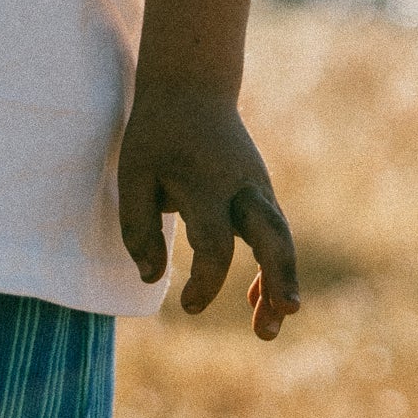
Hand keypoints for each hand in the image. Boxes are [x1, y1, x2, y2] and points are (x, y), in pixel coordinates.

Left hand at [117, 79, 299, 339]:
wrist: (191, 88)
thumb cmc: (158, 135)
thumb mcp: (134, 172)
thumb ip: (138, 227)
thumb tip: (151, 278)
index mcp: (207, 183)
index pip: (215, 243)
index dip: (206, 281)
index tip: (187, 306)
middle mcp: (243, 187)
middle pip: (273, 236)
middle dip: (279, 278)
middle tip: (283, 314)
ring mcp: (259, 190)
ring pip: (281, 240)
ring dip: (281, 283)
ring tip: (268, 329)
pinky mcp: (261, 196)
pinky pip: (273, 237)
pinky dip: (270, 269)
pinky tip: (256, 303)